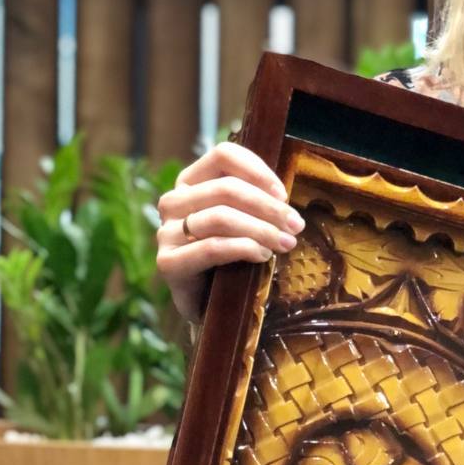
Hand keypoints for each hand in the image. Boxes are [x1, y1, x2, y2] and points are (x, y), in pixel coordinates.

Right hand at [156, 141, 305, 322]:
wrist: (210, 308)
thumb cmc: (231, 261)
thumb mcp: (244, 224)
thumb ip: (255, 204)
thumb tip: (284, 197)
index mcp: (191, 182)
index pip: (223, 156)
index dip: (257, 170)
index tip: (284, 194)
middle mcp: (174, 202)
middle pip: (226, 188)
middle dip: (268, 207)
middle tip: (296, 226)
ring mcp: (167, 232)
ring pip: (221, 217)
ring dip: (261, 229)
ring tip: (285, 244)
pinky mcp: (169, 262)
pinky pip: (212, 248)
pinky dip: (244, 249)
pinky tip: (263, 256)